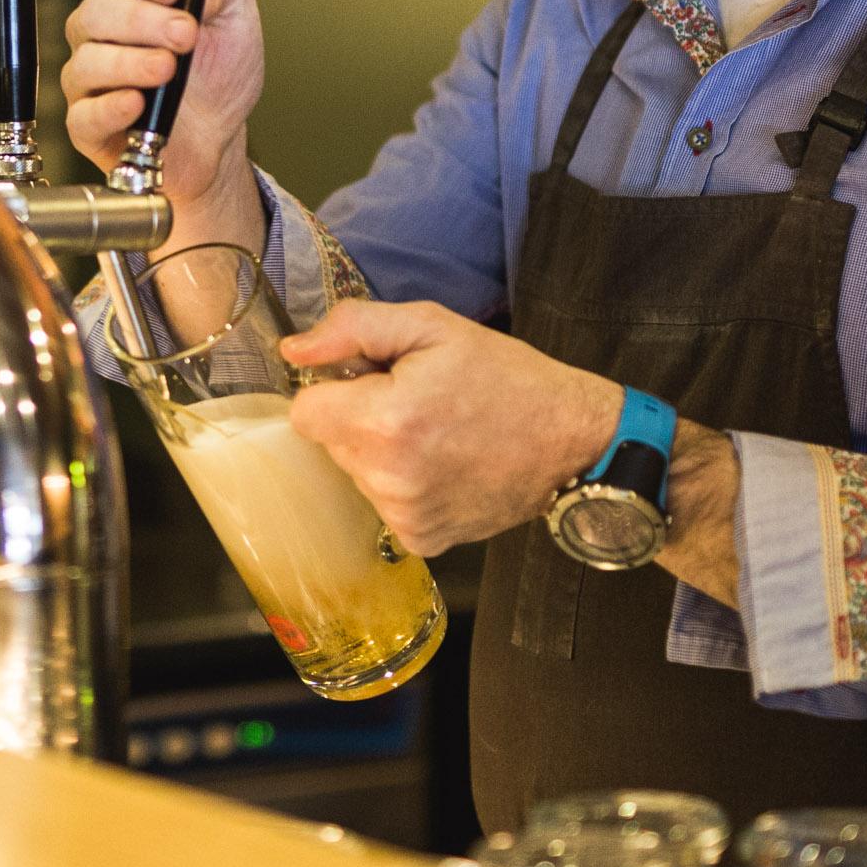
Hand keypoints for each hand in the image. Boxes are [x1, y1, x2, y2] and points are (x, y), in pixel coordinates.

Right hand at [61, 0, 264, 246]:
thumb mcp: (235, 14)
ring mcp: (89, 78)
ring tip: (169, 69)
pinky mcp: (87, 125)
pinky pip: (83, 115)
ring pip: (88, 61)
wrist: (221, 134)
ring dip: (130, 63)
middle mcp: (100, 32)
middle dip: (143, 20)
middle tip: (186, 35)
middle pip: (97, 10)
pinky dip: (110, 107)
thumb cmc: (219, 71)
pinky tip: (138, 103)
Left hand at [281, 300, 621, 557]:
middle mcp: (387, 479)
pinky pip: (385, 505)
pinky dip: (404, 486)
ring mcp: (405, 516)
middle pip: (331, 444)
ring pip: (357, 475)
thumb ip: (353, 329)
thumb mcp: (432, 327)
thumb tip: (293, 349)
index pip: (304, 413)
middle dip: (360, 419)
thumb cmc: (506, 376)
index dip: (334, 389)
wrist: (573, 440)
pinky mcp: (423, 539)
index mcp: (383, 421)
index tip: (373, 381)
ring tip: (437, 434)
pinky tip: (445, 466)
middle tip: (416, 401)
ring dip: (381, 454)